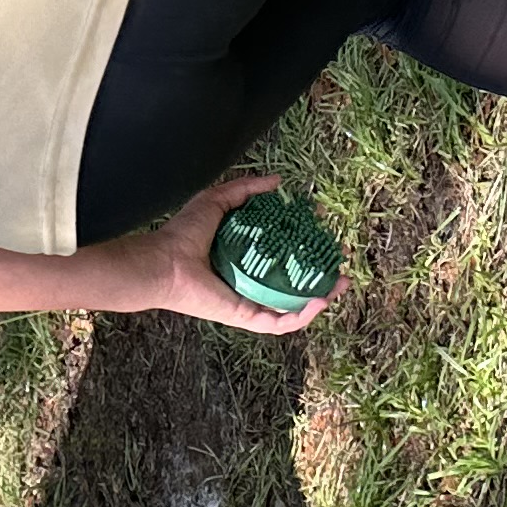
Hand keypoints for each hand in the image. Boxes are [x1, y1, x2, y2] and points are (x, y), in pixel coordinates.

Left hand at [125, 176, 339, 336]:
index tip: (325, 230)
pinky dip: (301, 316)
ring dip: (321, 298)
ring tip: (341, 284)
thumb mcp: (219, 201)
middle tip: (340, 260)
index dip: (307, 245)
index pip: (284, 256)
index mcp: (247, 260)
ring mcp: (249, 303)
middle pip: (294, 284)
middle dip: (322, 275)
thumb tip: (278, 182)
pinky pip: (279, 324)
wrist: (165, 261)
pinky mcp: (245, 318)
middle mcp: (250, 284)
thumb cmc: (184, 233)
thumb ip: (246, 190)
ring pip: (293, 308)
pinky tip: (320, 301)